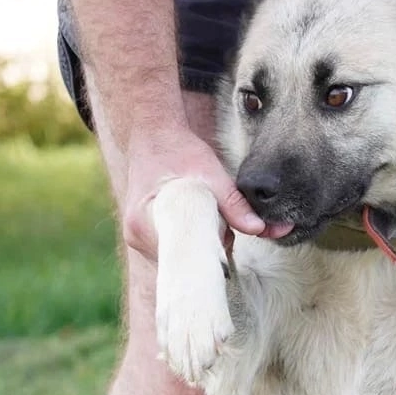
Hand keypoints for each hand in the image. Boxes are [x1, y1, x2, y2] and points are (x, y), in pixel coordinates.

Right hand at [121, 125, 290, 260]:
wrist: (154, 134)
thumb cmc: (180, 150)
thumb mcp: (211, 175)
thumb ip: (235, 206)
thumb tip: (258, 229)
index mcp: (145, 222)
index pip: (185, 256)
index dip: (210, 254)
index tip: (226, 244)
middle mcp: (137, 236)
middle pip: (185, 260)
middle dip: (211, 247)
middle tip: (222, 221)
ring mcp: (138, 238)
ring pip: (182, 255)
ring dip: (202, 244)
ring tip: (208, 215)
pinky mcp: (144, 236)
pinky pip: (175, 249)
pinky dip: (193, 240)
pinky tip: (199, 221)